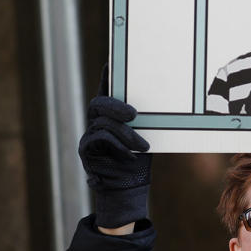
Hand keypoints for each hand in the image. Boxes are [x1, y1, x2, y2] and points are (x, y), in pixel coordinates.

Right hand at [79, 67, 150, 230]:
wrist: (127, 187)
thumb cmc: (138, 159)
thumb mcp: (145, 135)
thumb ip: (145, 120)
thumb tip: (164, 99)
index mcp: (111, 115)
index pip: (108, 91)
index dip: (108, 76)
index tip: (112, 62)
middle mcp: (97, 121)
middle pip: (100, 103)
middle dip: (116, 106)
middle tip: (134, 114)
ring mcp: (89, 135)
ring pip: (103, 123)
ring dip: (126, 135)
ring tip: (143, 146)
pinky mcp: (86, 150)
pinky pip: (99, 140)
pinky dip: (117, 146)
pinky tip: (130, 156)